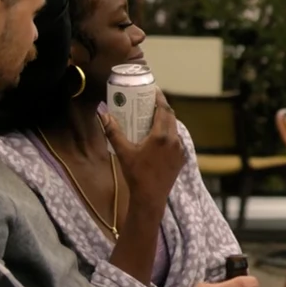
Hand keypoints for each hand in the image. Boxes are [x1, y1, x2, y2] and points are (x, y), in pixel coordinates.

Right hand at [100, 92, 187, 206]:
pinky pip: (177, 140)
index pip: (164, 109)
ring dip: (166, 120)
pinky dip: (169, 134)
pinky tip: (160, 136)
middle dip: (162, 107)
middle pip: (171, 116)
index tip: (153, 89)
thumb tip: (103, 114)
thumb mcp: (123, 151)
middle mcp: (174, 140)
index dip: (159, 97)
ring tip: (153, 117)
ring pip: (175, 128)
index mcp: (161, 136)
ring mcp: (180, 149)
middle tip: (150, 102)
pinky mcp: (182, 158)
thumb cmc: (136, 174)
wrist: (150, 197)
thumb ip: (113, 132)